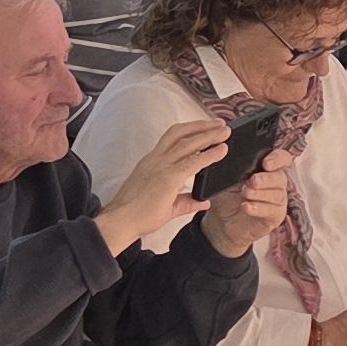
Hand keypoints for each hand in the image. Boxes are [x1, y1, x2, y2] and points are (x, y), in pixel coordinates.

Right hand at [102, 110, 233, 241]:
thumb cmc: (137, 214)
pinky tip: (221, 151)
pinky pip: (193, 161)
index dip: (189, 130)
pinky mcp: (168, 177)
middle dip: (202, 126)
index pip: (171, 138)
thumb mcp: (167, 205)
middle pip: (180, 133)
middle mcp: (155, 159)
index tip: (204, 128)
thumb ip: (187, 201)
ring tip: (224, 132)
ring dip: (208, 134)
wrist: (122, 221)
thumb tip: (203, 201)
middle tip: (219, 123)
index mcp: (151, 162)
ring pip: (188, 142)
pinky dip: (209, 154)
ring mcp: (161, 166)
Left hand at [199, 145, 294, 255]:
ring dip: (260, 193)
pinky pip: (272, 211)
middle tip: (252, 181)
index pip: (281, 158)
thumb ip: (233, 168)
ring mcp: (277, 200)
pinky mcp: (275, 216)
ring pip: (277, 194)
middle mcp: (276, 183)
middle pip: (280, 177)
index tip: (266, 163)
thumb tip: (230, 157)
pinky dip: (259, 208)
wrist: (221, 220)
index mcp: (267, 168)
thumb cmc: (227, 195)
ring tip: (245, 193)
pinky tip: (246, 207)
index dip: (277, 159)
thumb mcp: (227, 178)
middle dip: (266, 179)